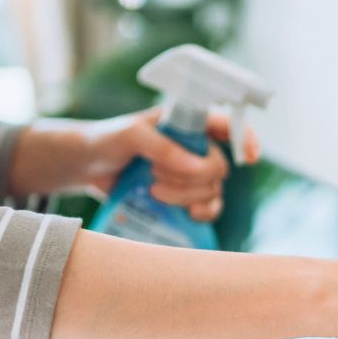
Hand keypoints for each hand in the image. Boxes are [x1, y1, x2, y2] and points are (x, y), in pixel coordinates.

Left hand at [84, 109, 259, 221]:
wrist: (86, 166)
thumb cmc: (108, 139)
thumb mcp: (131, 135)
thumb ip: (163, 147)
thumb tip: (197, 167)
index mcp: (188, 123)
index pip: (227, 125)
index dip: (246, 138)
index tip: (251, 156)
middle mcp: (194, 149)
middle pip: (219, 168)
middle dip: (192, 177)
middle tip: (155, 173)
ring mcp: (188, 176)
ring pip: (212, 192)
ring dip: (187, 196)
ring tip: (153, 191)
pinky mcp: (180, 199)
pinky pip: (207, 210)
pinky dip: (201, 214)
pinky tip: (187, 214)